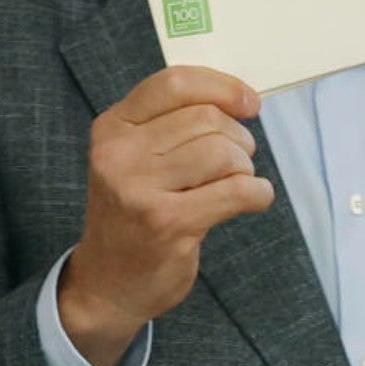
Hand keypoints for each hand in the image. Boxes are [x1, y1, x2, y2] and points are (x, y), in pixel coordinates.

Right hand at [58, 66, 273, 365]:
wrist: (106, 282)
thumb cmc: (131, 213)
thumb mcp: (131, 157)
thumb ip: (168, 124)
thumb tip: (237, 98)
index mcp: (111, 127)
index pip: (174, 83)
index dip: (222, 86)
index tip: (249, 103)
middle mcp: (119, 153)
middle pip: (205, 118)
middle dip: (237, 137)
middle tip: (237, 160)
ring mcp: (140, 190)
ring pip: (222, 152)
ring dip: (245, 167)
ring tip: (236, 182)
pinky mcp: (168, 224)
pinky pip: (236, 191)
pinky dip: (258, 193)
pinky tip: (252, 199)